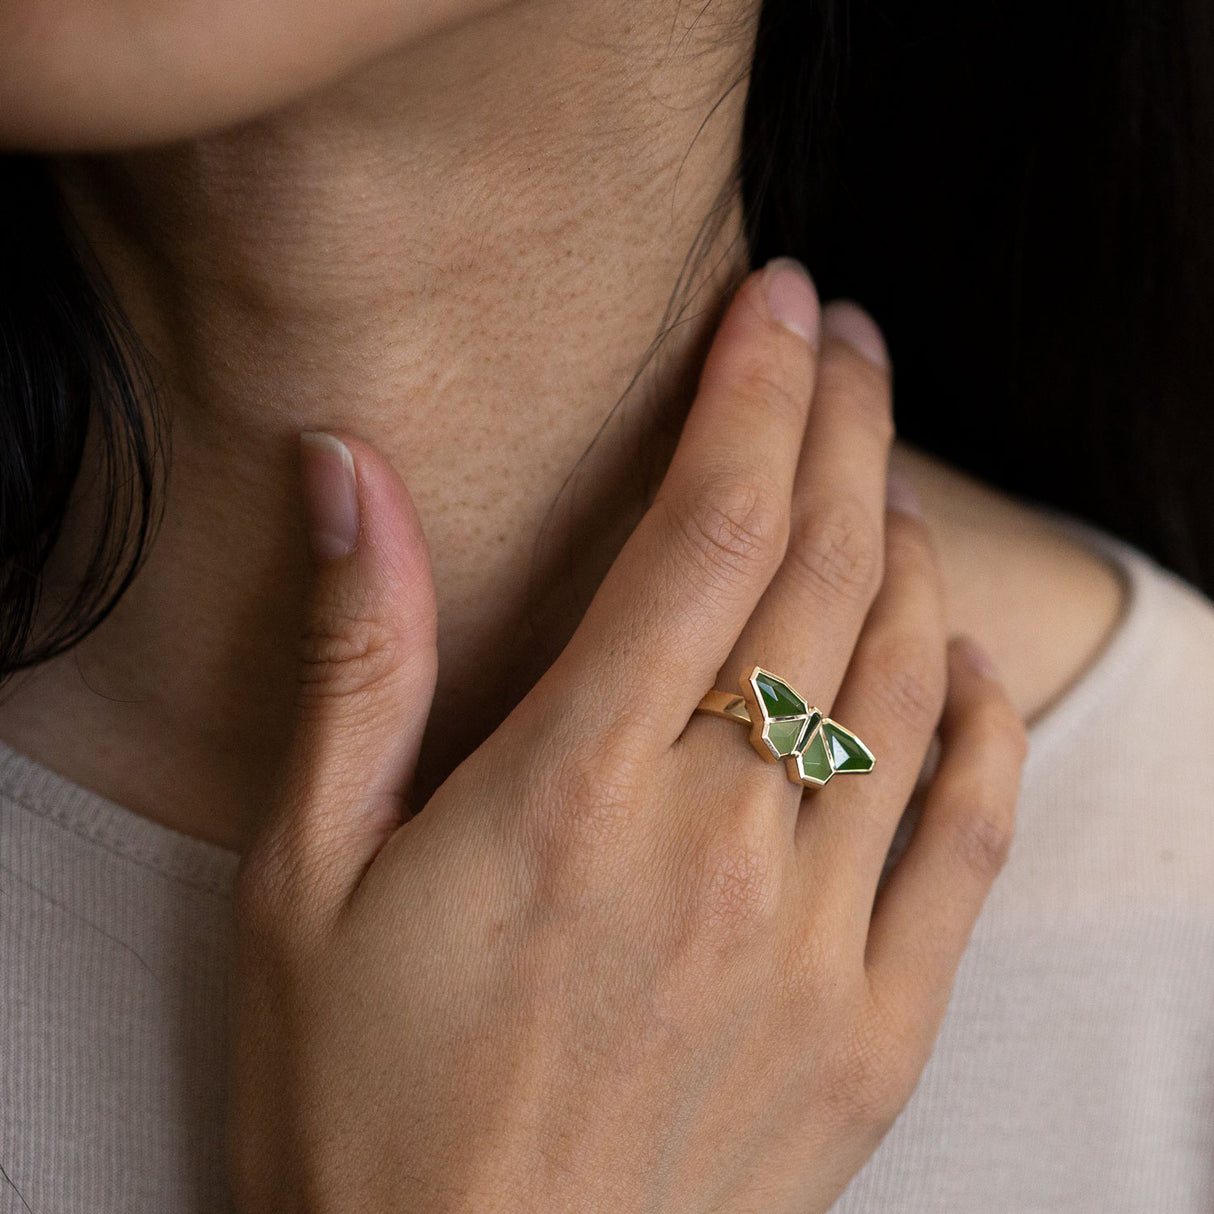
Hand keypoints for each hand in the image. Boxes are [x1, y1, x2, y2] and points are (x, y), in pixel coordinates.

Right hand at [224, 260, 1027, 1212]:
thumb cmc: (362, 1109)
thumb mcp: (305, 877)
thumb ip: (355, 660)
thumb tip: (350, 474)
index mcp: (572, 794)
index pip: (706, 527)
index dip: (753, 390)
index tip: (778, 304)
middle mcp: (716, 849)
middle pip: (824, 570)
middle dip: (845, 425)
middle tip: (847, 343)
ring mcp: (816, 945)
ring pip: (910, 682)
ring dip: (908, 548)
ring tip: (883, 481)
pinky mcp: (874, 1035)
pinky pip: (971, 838)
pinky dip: (986, 721)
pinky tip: (966, 660)